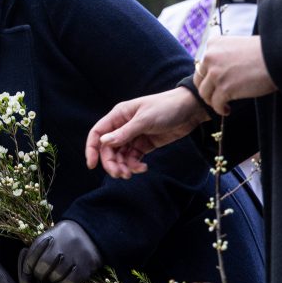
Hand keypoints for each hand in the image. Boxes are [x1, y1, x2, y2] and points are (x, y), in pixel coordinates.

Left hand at [21, 220, 100, 282]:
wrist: (90, 233)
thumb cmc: (63, 238)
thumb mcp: (48, 237)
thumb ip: (36, 250)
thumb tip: (25, 270)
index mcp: (48, 238)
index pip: (30, 259)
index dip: (27, 270)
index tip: (29, 273)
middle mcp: (61, 246)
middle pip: (42, 268)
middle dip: (40, 275)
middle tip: (43, 275)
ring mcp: (74, 256)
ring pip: (55, 276)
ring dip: (52, 280)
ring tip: (53, 278)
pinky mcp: (85, 267)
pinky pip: (69, 282)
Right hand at [85, 87, 208, 178]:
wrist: (190, 110)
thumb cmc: (166, 108)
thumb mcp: (144, 120)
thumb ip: (124, 132)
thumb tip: (103, 142)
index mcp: (118, 116)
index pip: (97, 133)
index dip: (92, 149)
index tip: (92, 165)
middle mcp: (122, 126)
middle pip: (108, 149)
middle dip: (111, 163)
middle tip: (120, 174)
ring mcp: (133, 136)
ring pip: (120, 155)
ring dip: (123, 166)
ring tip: (131, 174)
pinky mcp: (144, 144)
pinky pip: (133, 158)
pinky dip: (135, 165)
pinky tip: (143, 168)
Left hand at [195, 36, 276, 114]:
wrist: (280, 59)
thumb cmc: (266, 53)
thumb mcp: (239, 46)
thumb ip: (225, 55)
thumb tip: (218, 71)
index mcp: (213, 44)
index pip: (203, 64)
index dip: (208, 76)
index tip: (217, 83)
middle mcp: (210, 57)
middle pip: (199, 79)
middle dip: (207, 89)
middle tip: (216, 96)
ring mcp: (216, 73)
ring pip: (205, 93)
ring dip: (212, 101)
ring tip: (222, 104)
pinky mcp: (224, 88)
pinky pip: (215, 104)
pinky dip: (220, 109)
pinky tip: (228, 110)